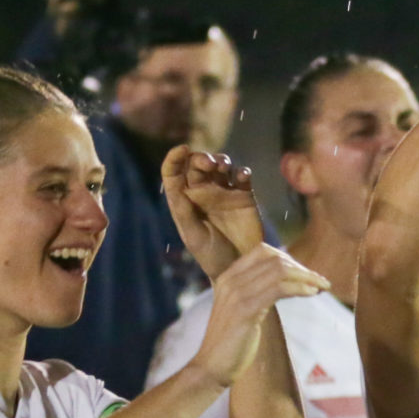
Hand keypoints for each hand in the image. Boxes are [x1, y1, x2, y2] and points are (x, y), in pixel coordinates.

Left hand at [163, 147, 267, 279]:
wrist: (240, 268)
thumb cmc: (212, 256)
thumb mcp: (194, 237)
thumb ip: (185, 213)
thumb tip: (178, 191)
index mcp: (184, 201)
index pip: (174, 173)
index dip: (175, 158)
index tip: (182, 149)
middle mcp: (202, 193)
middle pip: (198, 165)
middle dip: (201, 158)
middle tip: (208, 163)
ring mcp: (224, 193)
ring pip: (221, 166)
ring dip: (221, 160)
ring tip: (224, 167)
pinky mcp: (244, 195)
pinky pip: (242, 176)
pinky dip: (242, 171)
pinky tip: (242, 176)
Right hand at [192, 242, 329, 386]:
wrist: (212, 366)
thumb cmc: (232, 341)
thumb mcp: (242, 309)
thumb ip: (257, 292)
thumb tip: (286, 283)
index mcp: (228, 276)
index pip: (263, 251)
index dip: (290, 259)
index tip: (307, 274)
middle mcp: (231, 280)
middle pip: (275, 259)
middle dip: (303, 268)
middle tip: (321, 282)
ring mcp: (236, 293)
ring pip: (279, 271)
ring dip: (307, 277)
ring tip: (322, 287)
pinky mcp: (245, 310)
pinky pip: (278, 289)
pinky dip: (300, 288)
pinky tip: (312, 294)